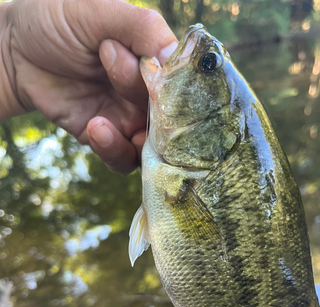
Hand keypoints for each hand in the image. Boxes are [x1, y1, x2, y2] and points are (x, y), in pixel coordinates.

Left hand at [0, 0, 176, 172]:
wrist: (15, 52)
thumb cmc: (56, 20)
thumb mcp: (99, 10)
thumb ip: (141, 28)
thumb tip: (175, 57)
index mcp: (153, 58)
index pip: (182, 81)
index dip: (175, 85)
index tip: (152, 72)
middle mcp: (147, 91)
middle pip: (171, 115)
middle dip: (147, 100)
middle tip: (112, 66)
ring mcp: (128, 117)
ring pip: (153, 144)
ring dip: (136, 133)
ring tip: (105, 113)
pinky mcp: (107, 139)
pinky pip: (124, 159)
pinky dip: (114, 149)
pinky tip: (95, 127)